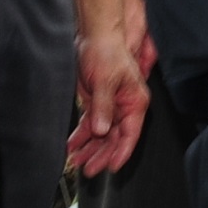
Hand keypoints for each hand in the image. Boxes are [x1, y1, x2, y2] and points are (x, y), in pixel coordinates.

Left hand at [65, 0, 151, 175]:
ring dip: (90, 148)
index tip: (110, 167)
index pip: (130, 134)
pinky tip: (72, 145)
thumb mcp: (104, 81)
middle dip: (102, 154)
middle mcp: (126, 107)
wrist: (94, 37)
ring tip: (77, 161)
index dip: (121, 152)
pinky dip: (82, 135)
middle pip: (116, 138)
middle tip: (89, 170)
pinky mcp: (98, 103)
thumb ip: (103, 107)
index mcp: (135, 102)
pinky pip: (91, 124)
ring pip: (102, 134)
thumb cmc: (106, 53)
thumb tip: (101, 130)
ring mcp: (112, 106)